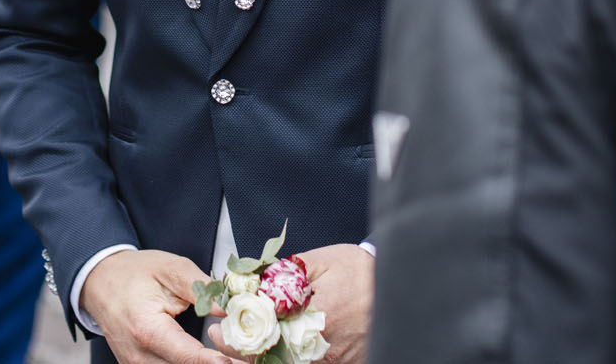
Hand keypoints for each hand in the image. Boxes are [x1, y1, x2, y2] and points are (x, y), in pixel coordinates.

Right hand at [81, 249, 231, 363]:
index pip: (189, 357)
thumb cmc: (132, 273)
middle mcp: (140, 356)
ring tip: (227, 354)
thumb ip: (202, 288)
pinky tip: (207, 357)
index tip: (239, 360)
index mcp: (147, 330)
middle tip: (244, 356)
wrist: (99, 281)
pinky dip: (188, 363)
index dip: (218, 361)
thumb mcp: (170, 268)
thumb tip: (230, 307)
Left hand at [205, 244, 372, 363]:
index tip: (217, 327)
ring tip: (236, 349)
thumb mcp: (322, 261)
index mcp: (314, 317)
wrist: (398, 290)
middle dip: (240, 349)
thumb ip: (285, 272)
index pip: (262, 333)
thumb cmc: (362, 273)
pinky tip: (270, 354)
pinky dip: (284, 361)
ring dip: (259, 358)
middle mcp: (322, 346)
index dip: (235, 332)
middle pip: (270, 357)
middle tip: (219, 338)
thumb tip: (251, 279)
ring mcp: (332, 360)